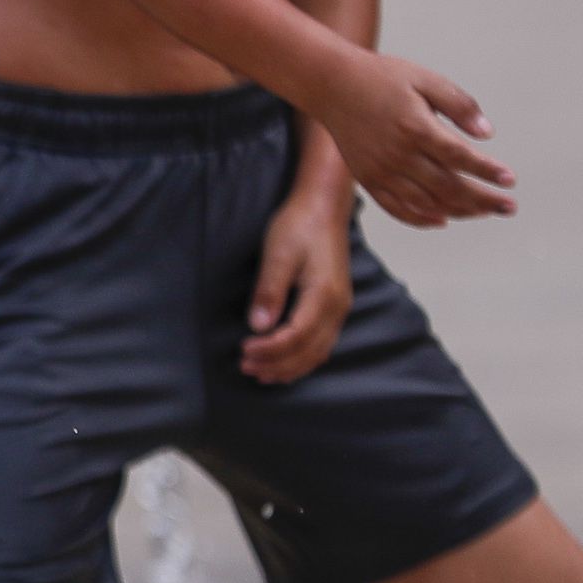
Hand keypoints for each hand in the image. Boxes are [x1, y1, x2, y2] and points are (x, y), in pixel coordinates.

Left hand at [242, 188, 354, 383]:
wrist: (324, 208)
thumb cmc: (299, 227)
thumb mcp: (278, 255)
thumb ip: (269, 291)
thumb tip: (259, 325)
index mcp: (324, 295)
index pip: (296, 336)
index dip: (269, 350)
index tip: (243, 351)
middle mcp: (337, 307)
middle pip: (308, 351)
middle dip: (276, 364)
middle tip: (245, 368)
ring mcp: (339, 308)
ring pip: (318, 352)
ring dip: (290, 367)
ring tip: (260, 373)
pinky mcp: (335, 306)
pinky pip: (322, 343)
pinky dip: (303, 359)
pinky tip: (284, 364)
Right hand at [317, 51, 513, 227]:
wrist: (331, 85)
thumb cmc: (382, 78)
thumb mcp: (426, 79)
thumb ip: (459, 105)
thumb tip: (486, 134)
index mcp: (416, 128)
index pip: (460, 158)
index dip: (488, 171)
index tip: (509, 180)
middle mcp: (398, 155)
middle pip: (448, 187)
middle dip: (483, 199)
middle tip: (509, 206)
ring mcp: (381, 170)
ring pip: (426, 202)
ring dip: (459, 210)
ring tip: (484, 211)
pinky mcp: (367, 179)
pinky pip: (397, 207)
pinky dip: (421, 218)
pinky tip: (443, 219)